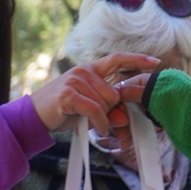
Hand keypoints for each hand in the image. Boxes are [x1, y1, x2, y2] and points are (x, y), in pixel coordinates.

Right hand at [30, 53, 157, 133]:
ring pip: (106, 103)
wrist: (35, 116)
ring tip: (93, 125)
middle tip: (103, 123)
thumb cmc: (63, 111)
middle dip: (113, 112)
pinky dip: (100, 123)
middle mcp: (84, 71)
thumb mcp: (89, 110)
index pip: (117, 59)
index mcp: (90, 70)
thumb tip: (126, 118)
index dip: (137, 59)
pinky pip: (96, 110)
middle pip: (114, 94)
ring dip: (104, 120)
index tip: (155, 62)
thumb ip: (109, 111)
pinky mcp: (69, 94)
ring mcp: (76, 80)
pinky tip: (97, 130)